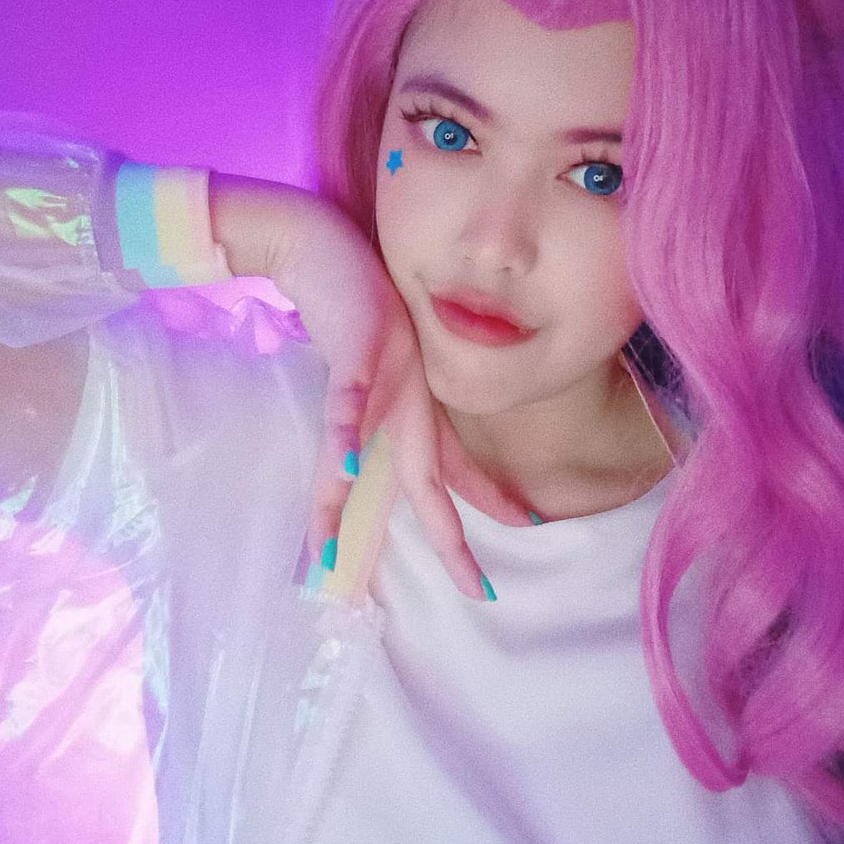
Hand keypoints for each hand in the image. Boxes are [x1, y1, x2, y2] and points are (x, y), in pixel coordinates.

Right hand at [277, 199, 488, 601]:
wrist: (329, 250)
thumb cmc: (359, 312)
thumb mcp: (379, 373)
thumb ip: (381, 421)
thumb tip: (366, 466)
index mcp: (415, 408)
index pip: (454, 471)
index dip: (487, 504)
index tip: (515, 543)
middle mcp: (407, 401)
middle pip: (429, 481)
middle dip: (450, 539)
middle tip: (479, 592)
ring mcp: (383, 377)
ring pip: (385, 450)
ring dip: (387, 499)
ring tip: (380, 545)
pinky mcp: (354, 349)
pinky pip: (347, 397)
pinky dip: (345, 431)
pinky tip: (341, 463)